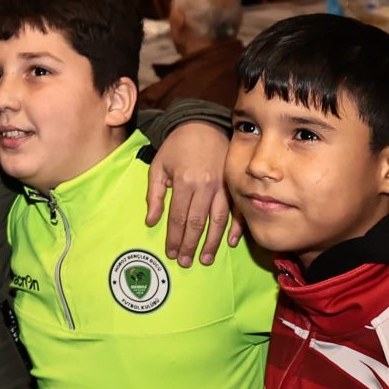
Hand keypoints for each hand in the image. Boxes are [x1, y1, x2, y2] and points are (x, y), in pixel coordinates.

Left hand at [146, 118, 237, 265]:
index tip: (170, 253)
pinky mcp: (234, 184)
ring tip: (206, 259)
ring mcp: (223, 185)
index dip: (174, 237)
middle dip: (190, 245)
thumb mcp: (159, 166)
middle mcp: (205, 186)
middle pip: (197, 222)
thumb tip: (150, 222)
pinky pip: (237, 209)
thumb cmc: (177, 147)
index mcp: (185, 181)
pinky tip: (231, 242)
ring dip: (212, 242)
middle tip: (186, 262)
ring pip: (218, 219)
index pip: (178, 217)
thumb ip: (154, 195)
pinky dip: (236, 226)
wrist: (203, 125)